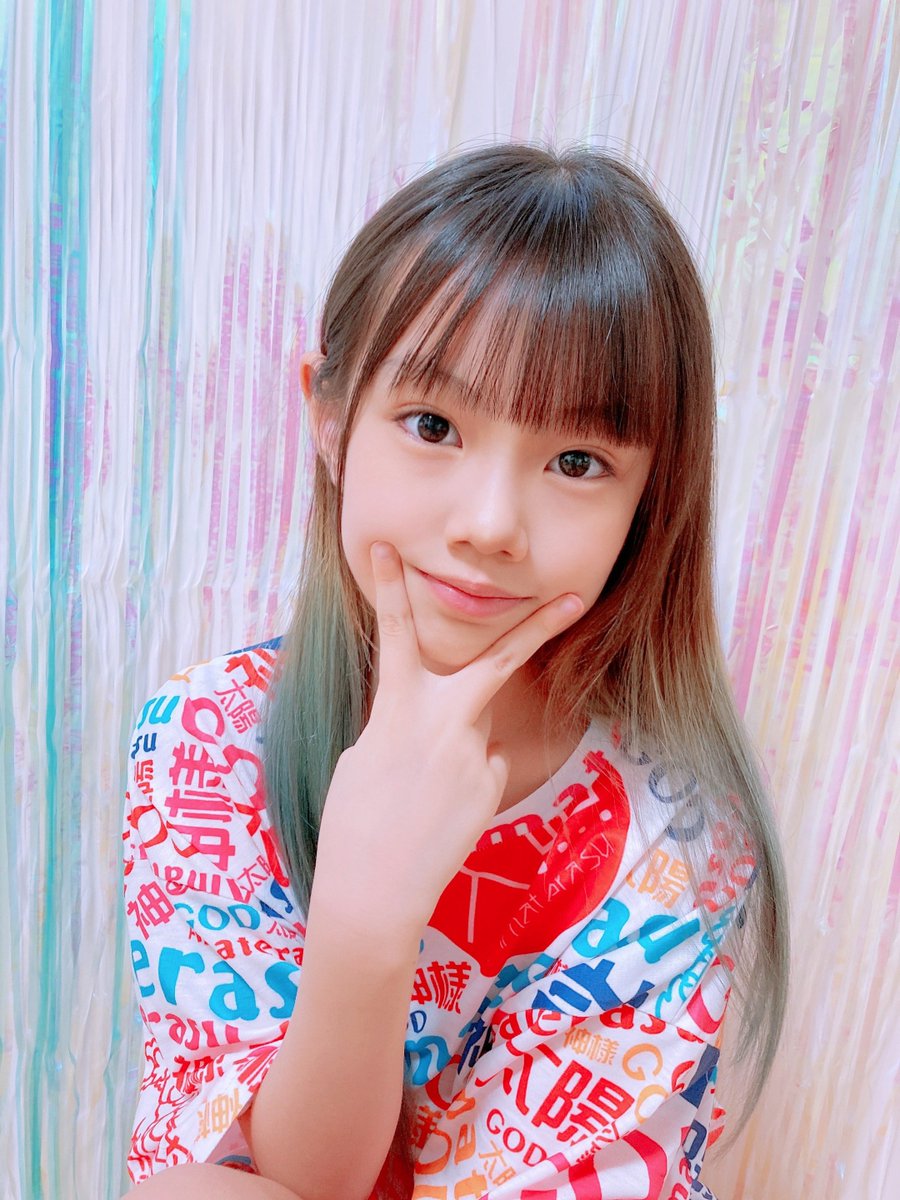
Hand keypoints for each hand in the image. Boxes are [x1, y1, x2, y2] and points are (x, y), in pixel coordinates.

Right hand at [311, 542, 583, 939]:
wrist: (374, 892)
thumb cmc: (354, 824)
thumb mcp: (364, 758)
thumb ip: (403, 725)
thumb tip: (439, 722)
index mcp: (396, 711)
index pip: (396, 637)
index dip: (390, 590)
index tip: (389, 549)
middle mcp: (443, 724)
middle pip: (499, 661)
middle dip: (539, 626)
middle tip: (577, 598)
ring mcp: (474, 755)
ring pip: (476, 730)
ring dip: (454, 751)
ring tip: (420, 799)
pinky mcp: (493, 786)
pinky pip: (483, 767)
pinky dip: (465, 784)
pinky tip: (441, 815)